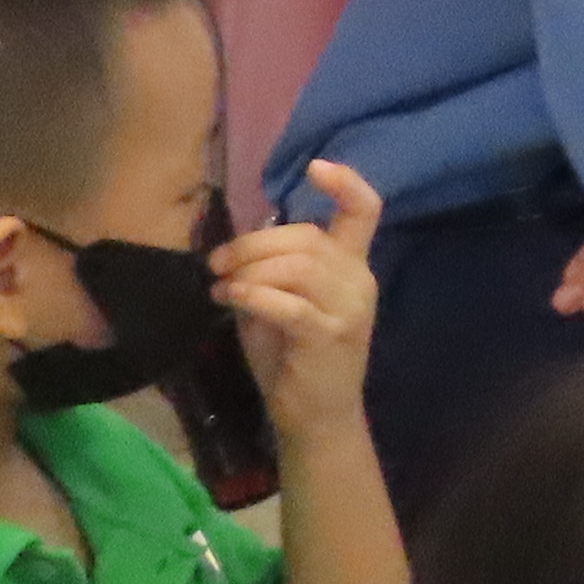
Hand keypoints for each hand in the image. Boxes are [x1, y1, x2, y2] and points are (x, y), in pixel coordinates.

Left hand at [215, 166, 380, 428]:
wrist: (315, 417)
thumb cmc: (294, 359)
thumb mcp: (282, 304)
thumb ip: (274, 270)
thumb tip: (242, 240)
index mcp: (352, 266)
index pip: (366, 211)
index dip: (346, 183)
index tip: (317, 166)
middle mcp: (359, 279)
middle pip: (307, 237)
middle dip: (254, 243)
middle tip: (217, 262)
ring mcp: (349, 307)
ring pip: (297, 265)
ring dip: (249, 268)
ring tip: (220, 283)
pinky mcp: (329, 335)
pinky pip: (287, 302)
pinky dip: (251, 294)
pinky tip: (227, 297)